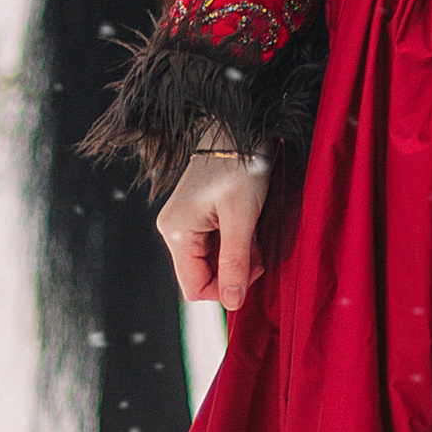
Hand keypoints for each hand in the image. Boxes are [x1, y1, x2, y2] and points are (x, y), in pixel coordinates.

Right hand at [156, 139, 270, 310]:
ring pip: (212, 260)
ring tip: (253, 231)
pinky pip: (214, 243)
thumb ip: (236, 262)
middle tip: (258, 250)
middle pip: (203, 274)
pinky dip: (234, 242)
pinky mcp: (196, 216)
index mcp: (176, 233)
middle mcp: (173, 230)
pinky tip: (247, 225)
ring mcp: (184, 223)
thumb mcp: (242, 218)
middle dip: (235, 270)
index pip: (194, 288)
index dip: (225, 289)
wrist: (239, 129)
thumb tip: (232, 302)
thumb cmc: (240, 166)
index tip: (253, 271)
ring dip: (237, 255)